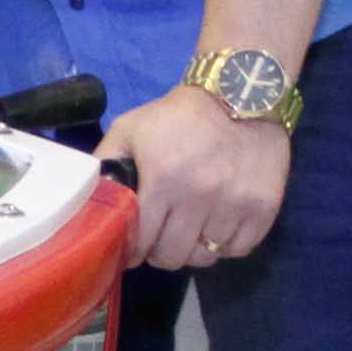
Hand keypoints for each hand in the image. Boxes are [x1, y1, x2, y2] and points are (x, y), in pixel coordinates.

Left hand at [96, 84, 289, 270]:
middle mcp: (200, 197)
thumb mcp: (131, 128)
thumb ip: (105, 163)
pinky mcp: (264, 209)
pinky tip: (217, 224)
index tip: (132, 246)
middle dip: (160, 251)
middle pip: (172, 257)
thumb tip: (87, 202)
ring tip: (190, 228)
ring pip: (205, 257)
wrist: (241, 93)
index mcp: (164, 179)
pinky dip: (225, 244)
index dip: (131, 249)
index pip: (140, 241)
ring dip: (193, 247)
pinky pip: (238, 250)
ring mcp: (235, 205)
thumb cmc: (178, 116)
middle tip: (162, 236)